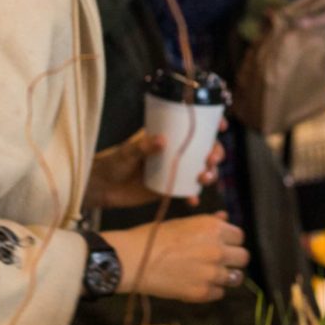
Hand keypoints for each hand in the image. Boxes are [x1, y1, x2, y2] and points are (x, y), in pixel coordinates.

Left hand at [84, 127, 225, 209]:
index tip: (222, 126)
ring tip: (205, 178)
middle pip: (204, 149)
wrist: (103, 188)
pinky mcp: (170, 188)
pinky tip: (193, 200)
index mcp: (167, 135)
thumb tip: (162, 140)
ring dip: (209, 174)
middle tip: (212, 160)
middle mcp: (175, 152)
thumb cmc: (113, 162)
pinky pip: (188, 191)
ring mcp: (174, 171)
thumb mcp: (128, 151)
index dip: (211, 124)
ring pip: (200, 170)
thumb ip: (143, 146)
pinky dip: (194, 195)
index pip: (192, 126)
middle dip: (215, 153)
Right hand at [103, 213, 248, 302]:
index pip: (239, 236)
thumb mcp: (183, 223)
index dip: (231, 241)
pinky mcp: (202, 292)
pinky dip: (212, 290)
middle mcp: (217, 249)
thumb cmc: (153, 236)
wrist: (133, 260)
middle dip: (233, 259)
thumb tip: (225, 218)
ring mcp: (211, 273)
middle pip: (243, 258)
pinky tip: (199, 284)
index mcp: (213, 228)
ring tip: (212, 275)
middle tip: (220, 261)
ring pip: (235, 278)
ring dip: (226, 276)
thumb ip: (208, 222)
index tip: (223, 244)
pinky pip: (219, 293)